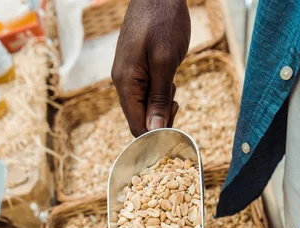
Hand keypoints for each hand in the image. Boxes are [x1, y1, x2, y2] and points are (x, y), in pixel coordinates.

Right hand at [112, 0, 190, 136]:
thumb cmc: (163, 21)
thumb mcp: (165, 61)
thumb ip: (159, 98)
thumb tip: (155, 130)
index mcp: (125, 83)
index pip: (136, 125)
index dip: (155, 135)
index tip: (174, 129)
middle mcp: (123, 83)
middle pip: (140, 119)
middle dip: (160, 118)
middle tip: (176, 101)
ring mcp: (129, 76)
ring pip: (145, 107)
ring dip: (162, 105)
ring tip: (172, 84)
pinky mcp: (138, 70)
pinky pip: (148, 94)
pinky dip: (161, 94)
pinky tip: (170, 80)